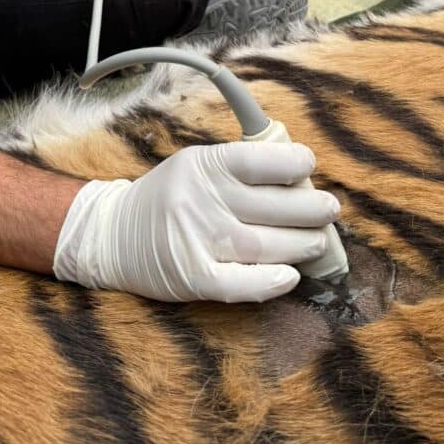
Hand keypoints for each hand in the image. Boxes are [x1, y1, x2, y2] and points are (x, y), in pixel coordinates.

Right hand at [53, 142, 339, 302]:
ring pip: (263, 245)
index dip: (292, 163)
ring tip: (318, 241)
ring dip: (300, 245)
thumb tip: (298, 172)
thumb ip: (240, 166)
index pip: (257, 160)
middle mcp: (201, 201)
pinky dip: (269, 282)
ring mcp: (196, 241)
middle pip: (270, 206)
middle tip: (330, 209)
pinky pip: (239, 283)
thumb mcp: (196, 164)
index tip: (310, 164)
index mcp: (204, 166)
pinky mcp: (193, 278)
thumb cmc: (170, 196)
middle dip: (310, 209)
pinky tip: (290, 276)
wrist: (112, 235)